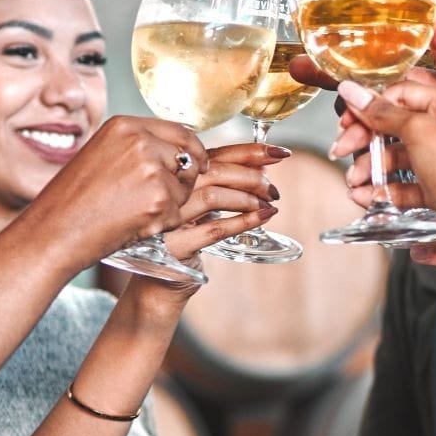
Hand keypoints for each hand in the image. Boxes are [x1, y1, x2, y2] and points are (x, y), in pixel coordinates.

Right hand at [30, 115, 206, 264]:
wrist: (55, 231)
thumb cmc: (71, 200)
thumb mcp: (102, 155)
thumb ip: (136, 148)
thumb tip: (175, 153)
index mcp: (125, 125)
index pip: (179, 131)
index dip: (193, 150)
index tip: (200, 162)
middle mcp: (141, 141)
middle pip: (187, 159)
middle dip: (183, 180)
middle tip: (159, 199)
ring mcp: (151, 169)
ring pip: (184, 188)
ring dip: (169, 205)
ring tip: (132, 212)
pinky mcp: (158, 200)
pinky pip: (177, 213)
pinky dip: (161, 225)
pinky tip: (132, 225)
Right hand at [162, 142, 289, 260]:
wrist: (157, 284)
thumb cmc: (184, 238)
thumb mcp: (203, 207)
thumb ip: (226, 184)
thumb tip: (262, 166)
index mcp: (176, 178)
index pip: (216, 155)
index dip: (250, 151)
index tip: (278, 152)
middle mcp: (169, 193)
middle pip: (215, 172)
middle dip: (252, 177)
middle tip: (272, 189)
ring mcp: (169, 219)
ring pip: (213, 196)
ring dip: (248, 198)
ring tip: (268, 204)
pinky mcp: (175, 246)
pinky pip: (214, 229)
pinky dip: (243, 221)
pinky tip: (263, 218)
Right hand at [337, 74, 435, 259]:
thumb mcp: (420, 132)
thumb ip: (384, 113)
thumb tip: (353, 92)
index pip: (407, 95)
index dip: (375, 104)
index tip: (348, 117)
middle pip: (399, 129)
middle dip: (366, 141)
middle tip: (340, 150)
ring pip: (400, 161)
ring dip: (372, 170)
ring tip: (353, 182)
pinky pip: (407, 187)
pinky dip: (386, 192)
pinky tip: (367, 198)